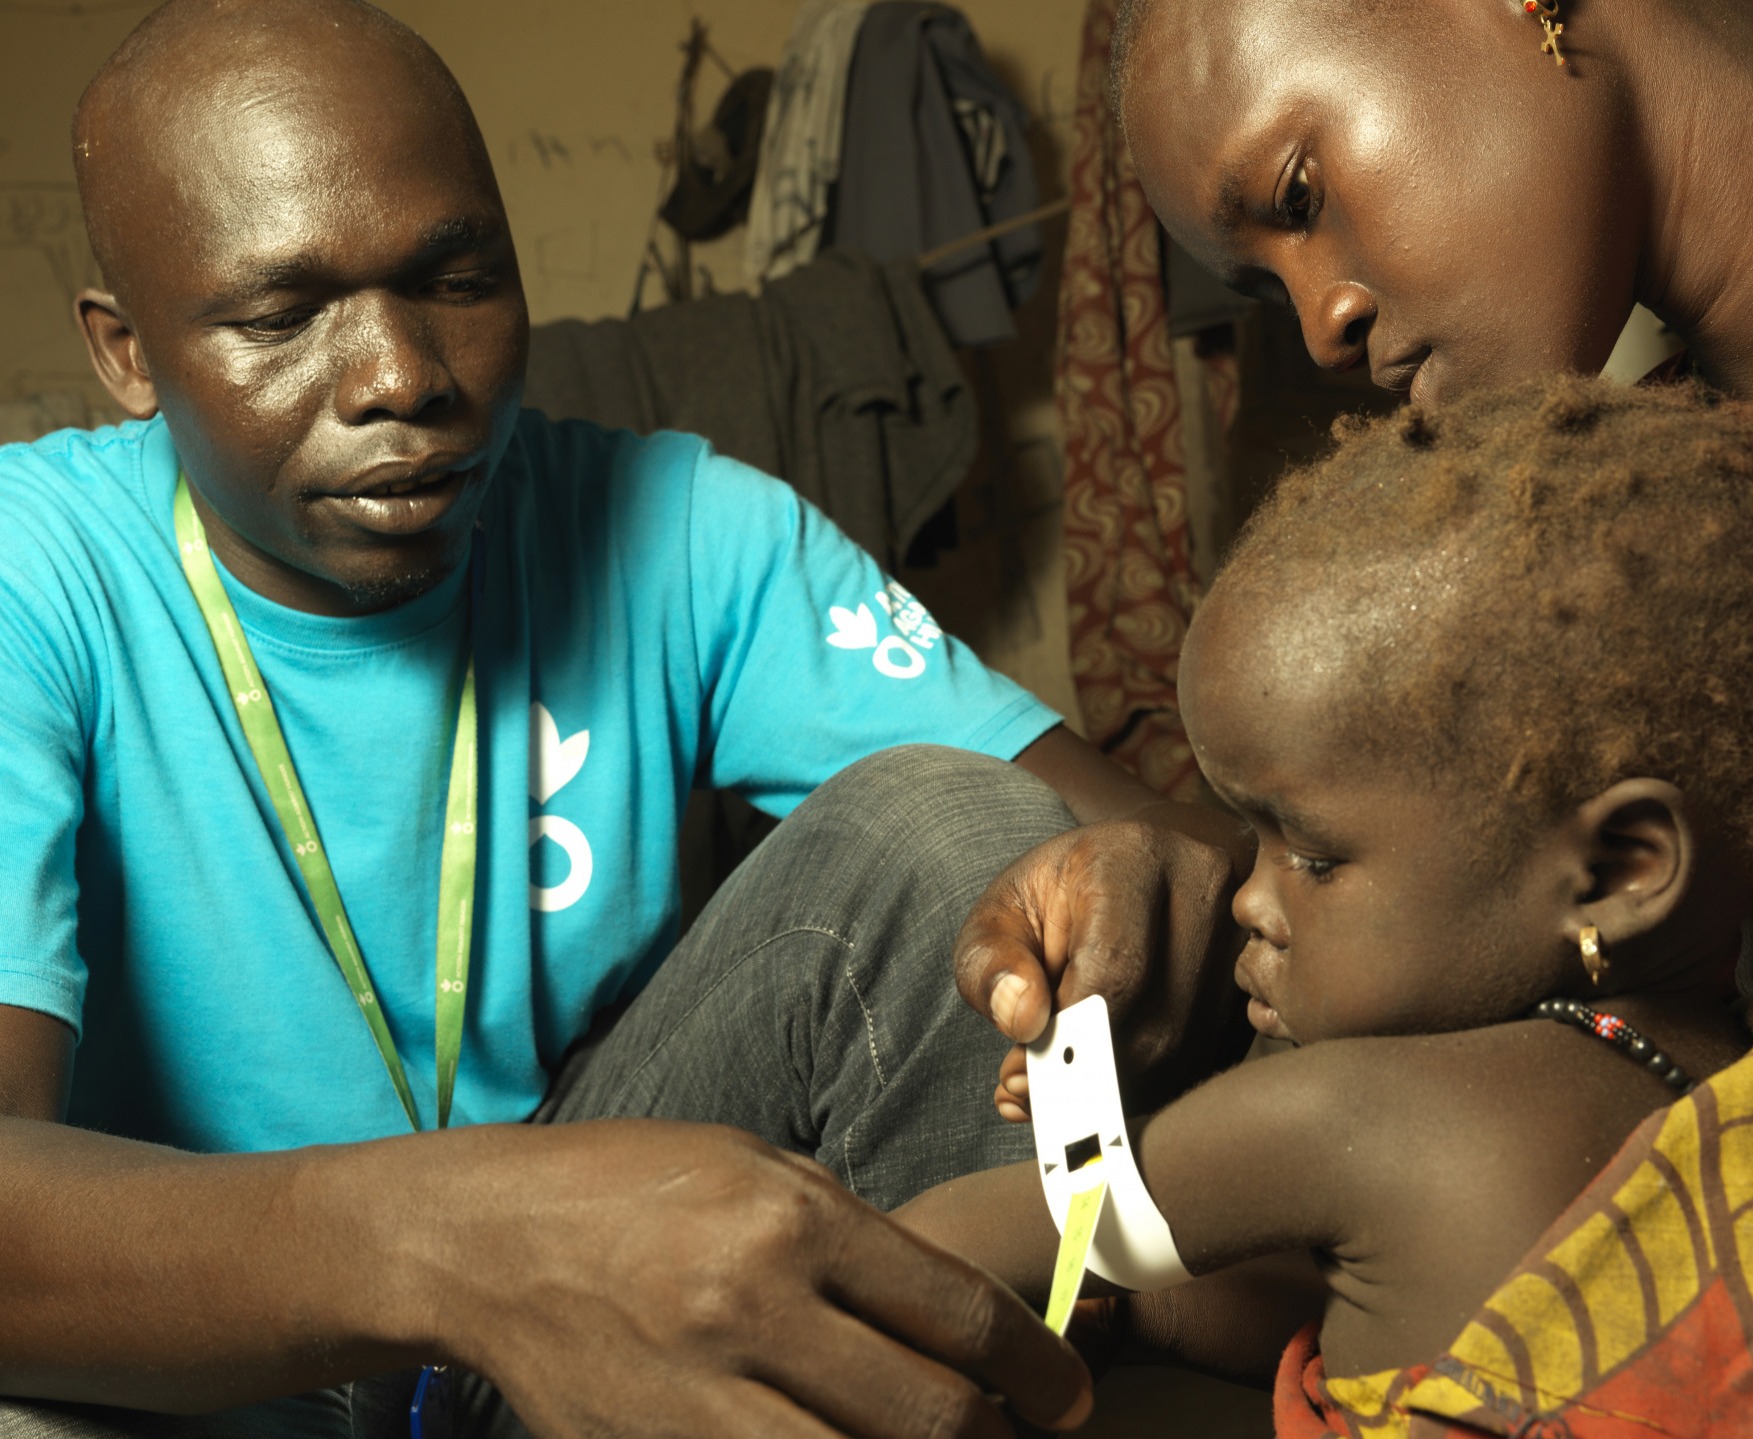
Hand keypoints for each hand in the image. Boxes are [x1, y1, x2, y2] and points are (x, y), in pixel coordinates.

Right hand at [433, 1120, 1093, 1438]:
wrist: (486, 1240)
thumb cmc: (629, 1184)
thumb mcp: (756, 1167)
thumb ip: (855, 1240)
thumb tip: (951, 1317)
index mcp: (791, 1218)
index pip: (958, 1312)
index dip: (1038, 1366)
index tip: (1067, 1393)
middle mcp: (753, 1308)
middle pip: (929, 1416)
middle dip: (997, 1438)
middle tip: (1020, 1436)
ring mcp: (698, 1398)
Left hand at [953, 813, 1250, 1118]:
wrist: (1137, 869)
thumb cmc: (1060, 895)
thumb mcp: (1001, 912)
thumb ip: (991, 963)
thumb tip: (1022, 1022)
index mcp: (1135, 856)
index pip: (1114, 967)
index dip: (1065, 1033)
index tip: (1019, 1070)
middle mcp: (1205, 887)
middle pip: (1157, 1021)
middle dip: (1088, 1072)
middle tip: (1032, 1091)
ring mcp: (1243, 939)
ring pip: (1186, 1051)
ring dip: (1117, 1089)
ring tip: (1060, 1086)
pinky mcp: (1255, 987)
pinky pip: (1208, 1063)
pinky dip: (1150, 1089)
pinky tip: (1105, 1081)